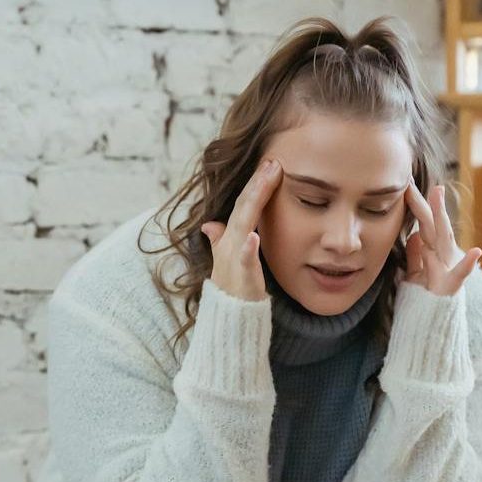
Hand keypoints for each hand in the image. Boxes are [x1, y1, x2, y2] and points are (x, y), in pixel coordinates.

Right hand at [200, 159, 281, 301]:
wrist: (229, 318)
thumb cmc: (232, 287)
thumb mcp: (224, 259)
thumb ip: (218, 240)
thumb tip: (209, 225)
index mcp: (231, 237)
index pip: (243, 205)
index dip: (255, 184)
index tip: (271, 163)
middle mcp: (230, 244)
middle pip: (243, 208)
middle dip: (257, 184)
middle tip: (273, 163)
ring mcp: (234, 259)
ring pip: (243, 225)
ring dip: (253, 203)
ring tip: (266, 182)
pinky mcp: (242, 277)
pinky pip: (244, 261)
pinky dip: (248, 248)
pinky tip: (254, 236)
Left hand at [403, 182, 481, 296]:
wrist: (433, 325)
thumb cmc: (426, 298)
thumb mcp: (415, 274)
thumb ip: (415, 256)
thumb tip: (413, 236)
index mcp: (432, 252)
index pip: (423, 224)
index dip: (416, 205)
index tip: (406, 184)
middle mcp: (442, 256)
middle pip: (433, 225)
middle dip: (427, 203)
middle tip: (417, 181)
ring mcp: (448, 268)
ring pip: (444, 239)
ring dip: (441, 216)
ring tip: (438, 195)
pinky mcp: (451, 286)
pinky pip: (461, 275)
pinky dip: (468, 264)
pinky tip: (476, 252)